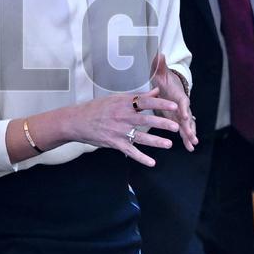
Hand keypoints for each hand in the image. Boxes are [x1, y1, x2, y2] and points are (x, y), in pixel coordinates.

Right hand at [64, 87, 185, 167]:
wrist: (77, 121)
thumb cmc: (96, 108)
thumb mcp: (116, 98)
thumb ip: (137, 96)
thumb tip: (155, 91)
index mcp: (123, 103)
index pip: (145, 102)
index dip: (160, 104)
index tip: (174, 106)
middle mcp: (122, 117)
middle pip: (146, 120)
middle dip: (162, 124)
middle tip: (176, 127)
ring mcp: (118, 131)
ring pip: (140, 137)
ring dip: (155, 141)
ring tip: (169, 144)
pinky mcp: (114, 143)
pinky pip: (130, 151)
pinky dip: (141, 158)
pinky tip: (152, 162)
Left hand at [148, 53, 197, 151]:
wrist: (169, 84)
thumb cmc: (165, 79)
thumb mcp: (161, 73)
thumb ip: (160, 65)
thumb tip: (159, 54)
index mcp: (178, 95)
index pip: (183, 102)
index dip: (184, 108)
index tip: (185, 115)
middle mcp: (182, 105)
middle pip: (187, 117)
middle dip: (189, 127)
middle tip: (192, 136)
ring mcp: (181, 113)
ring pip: (188, 125)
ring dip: (190, 135)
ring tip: (193, 145)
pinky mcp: (178, 119)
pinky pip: (184, 129)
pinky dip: (187, 137)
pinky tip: (190, 147)